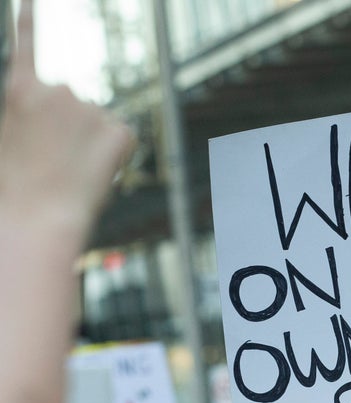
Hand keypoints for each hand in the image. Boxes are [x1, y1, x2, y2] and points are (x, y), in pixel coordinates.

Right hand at [0, 1, 133, 239]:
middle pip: (72, 104)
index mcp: (20, 89)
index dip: (30, 18)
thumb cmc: (15, 191)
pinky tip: (95, 172)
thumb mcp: (11, 141)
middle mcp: (58, 89)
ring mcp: (91, 107)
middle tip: (54, 164)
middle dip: (68, 129)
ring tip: (70, 172)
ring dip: (89, 145)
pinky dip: (114, 157)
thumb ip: (34, 120)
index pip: (28, 43)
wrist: (35, 217)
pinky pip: (121, 140)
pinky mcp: (120, 130)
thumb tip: (61, 128)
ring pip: (97, 124)